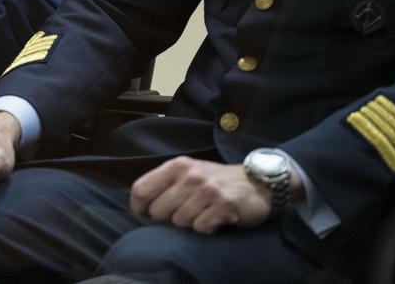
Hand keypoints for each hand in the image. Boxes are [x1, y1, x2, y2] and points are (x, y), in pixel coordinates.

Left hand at [129, 157, 283, 232]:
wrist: (256, 183)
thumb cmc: (216, 181)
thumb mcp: (188, 172)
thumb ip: (165, 183)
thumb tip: (139, 205)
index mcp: (177, 166)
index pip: (141, 189)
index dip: (138, 206)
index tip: (143, 214)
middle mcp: (190, 175)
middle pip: (158, 210)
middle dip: (168, 217)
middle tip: (184, 212)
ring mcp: (207, 190)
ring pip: (179, 221)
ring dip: (190, 222)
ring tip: (203, 212)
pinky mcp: (223, 205)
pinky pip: (200, 228)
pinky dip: (207, 227)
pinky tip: (215, 218)